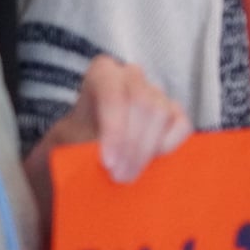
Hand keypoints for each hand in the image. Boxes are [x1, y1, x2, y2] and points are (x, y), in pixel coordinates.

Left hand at [43, 57, 190, 183]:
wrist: (91, 142)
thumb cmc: (79, 138)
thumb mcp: (68, 139)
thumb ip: (77, 144)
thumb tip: (89, 160)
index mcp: (102, 74)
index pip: (113, 94)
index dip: (113, 129)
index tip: (107, 162)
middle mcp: (132, 76)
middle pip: (142, 104)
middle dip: (131, 144)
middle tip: (118, 176)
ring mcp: (157, 92)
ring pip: (161, 114)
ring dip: (145, 150)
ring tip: (128, 175)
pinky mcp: (176, 112)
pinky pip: (181, 126)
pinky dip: (169, 146)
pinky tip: (152, 161)